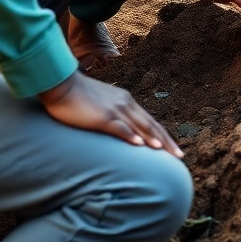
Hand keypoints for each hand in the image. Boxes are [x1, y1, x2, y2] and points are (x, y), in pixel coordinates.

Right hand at [39, 72, 183, 156]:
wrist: (61, 84)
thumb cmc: (78, 97)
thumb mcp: (101, 105)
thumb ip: (113, 114)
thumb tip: (121, 129)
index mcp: (126, 101)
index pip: (150, 121)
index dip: (163, 135)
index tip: (173, 149)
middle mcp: (125, 104)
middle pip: (151, 125)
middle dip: (166, 141)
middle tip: (179, 156)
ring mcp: (114, 109)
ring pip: (140, 126)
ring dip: (154, 139)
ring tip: (165, 152)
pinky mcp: (102, 116)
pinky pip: (119, 127)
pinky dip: (131, 135)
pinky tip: (139, 145)